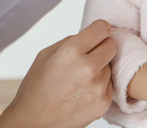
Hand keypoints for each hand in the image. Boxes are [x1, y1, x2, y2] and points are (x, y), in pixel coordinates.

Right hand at [0, 20, 117, 127]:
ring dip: (100, 68)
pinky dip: (100, 85)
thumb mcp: (45, 55)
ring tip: (81, 78)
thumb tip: (89, 35)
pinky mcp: (103, 103)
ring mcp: (98, 87)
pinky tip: (83, 91)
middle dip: (103, 46)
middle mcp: (88, 68)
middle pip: (112, 45)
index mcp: (71, 51)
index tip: (96, 33)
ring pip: (110, 66)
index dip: (99, 29)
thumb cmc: (36, 88)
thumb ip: (70, 41)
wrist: (34, 123)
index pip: (102, 28)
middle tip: (91, 54)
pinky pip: (110, 84)